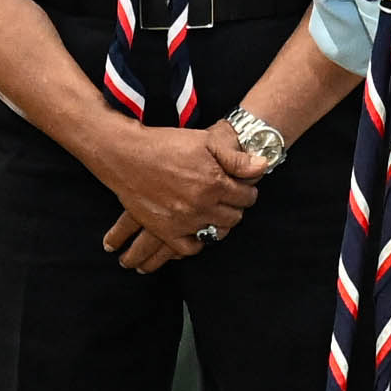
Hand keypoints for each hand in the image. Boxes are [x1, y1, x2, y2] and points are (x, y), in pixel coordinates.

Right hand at [92, 122, 260, 273]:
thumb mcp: (205, 141)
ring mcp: (184, 221)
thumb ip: (235, 157)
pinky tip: (197, 230)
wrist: (127, 155)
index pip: (247, 197)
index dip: (247, 190)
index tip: (240, 187)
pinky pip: (190, 248)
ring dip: (218, 223)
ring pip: (216, 233)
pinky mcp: (165, 230)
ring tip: (213, 211)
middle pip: (234, 217)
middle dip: (235, 207)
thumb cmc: (166, 144)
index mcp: (215, 183)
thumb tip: (263, 166)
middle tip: (227, 198)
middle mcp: (202, 205)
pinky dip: (196, 242)